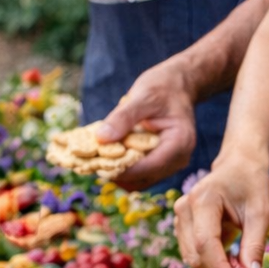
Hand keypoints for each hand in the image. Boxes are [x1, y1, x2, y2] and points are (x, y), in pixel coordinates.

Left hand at [97, 62, 196, 190]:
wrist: (177, 86)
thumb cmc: (163, 87)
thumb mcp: (142, 97)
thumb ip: (123, 118)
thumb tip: (101, 138)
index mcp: (180, 143)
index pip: (151, 166)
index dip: (124, 170)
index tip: (97, 167)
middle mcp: (179, 158)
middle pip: (145, 178)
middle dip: (118, 173)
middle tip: (88, 165)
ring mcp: (171, 163)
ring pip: (141, 181)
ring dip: (118, 173)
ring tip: (93, 162)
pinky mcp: (160, 163)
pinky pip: (141, 173)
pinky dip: (123, 168)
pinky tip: (105, 158)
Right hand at [174, 158, 268, 267]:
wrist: (239, 166)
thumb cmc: (252, 185)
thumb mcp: (261, 213)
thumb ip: (255, 245)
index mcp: (204, 200)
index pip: (206, 243)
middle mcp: (185, 208)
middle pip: (195, 255)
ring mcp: (180, 218)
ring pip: (192, 258)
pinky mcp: (182, 227)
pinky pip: (193, 254)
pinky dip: (211, 265)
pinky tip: (230, 265)